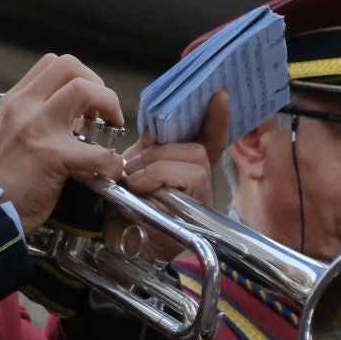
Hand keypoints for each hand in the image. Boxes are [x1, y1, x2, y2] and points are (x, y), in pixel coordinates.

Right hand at [0, 54, 125, 233]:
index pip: (53, 63)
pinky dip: (111, 163)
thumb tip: (75, 118)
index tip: (88, 102)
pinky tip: (108, 173)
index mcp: (15, 101)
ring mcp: (37, 128)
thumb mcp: (9, 134)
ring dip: (109, 107)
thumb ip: (35, 119)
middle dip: (98, 85)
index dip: (80, 76)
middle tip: (104, 113)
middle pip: (70, 66)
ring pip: (85, 89)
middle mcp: (24, 106)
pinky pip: (98, 152)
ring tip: (110, 131)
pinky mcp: (52, 156)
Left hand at [111, 91, 228, 261]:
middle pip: (196, 148)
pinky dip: (157, 179)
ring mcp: (202, 196)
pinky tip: (140, 190)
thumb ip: (144, 153)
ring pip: (192, 161)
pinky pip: (186, 181)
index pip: (208, 138)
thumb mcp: (132, 172)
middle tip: (131, 165)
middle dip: (161, 151)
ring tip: (133, 180)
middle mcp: (200, 180)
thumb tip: (148, 135)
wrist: (121, 245)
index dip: (216, 118)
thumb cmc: (126, 209)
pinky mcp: (199, 211)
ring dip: (157, 166)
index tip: (219, 95)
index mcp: (183, 165)